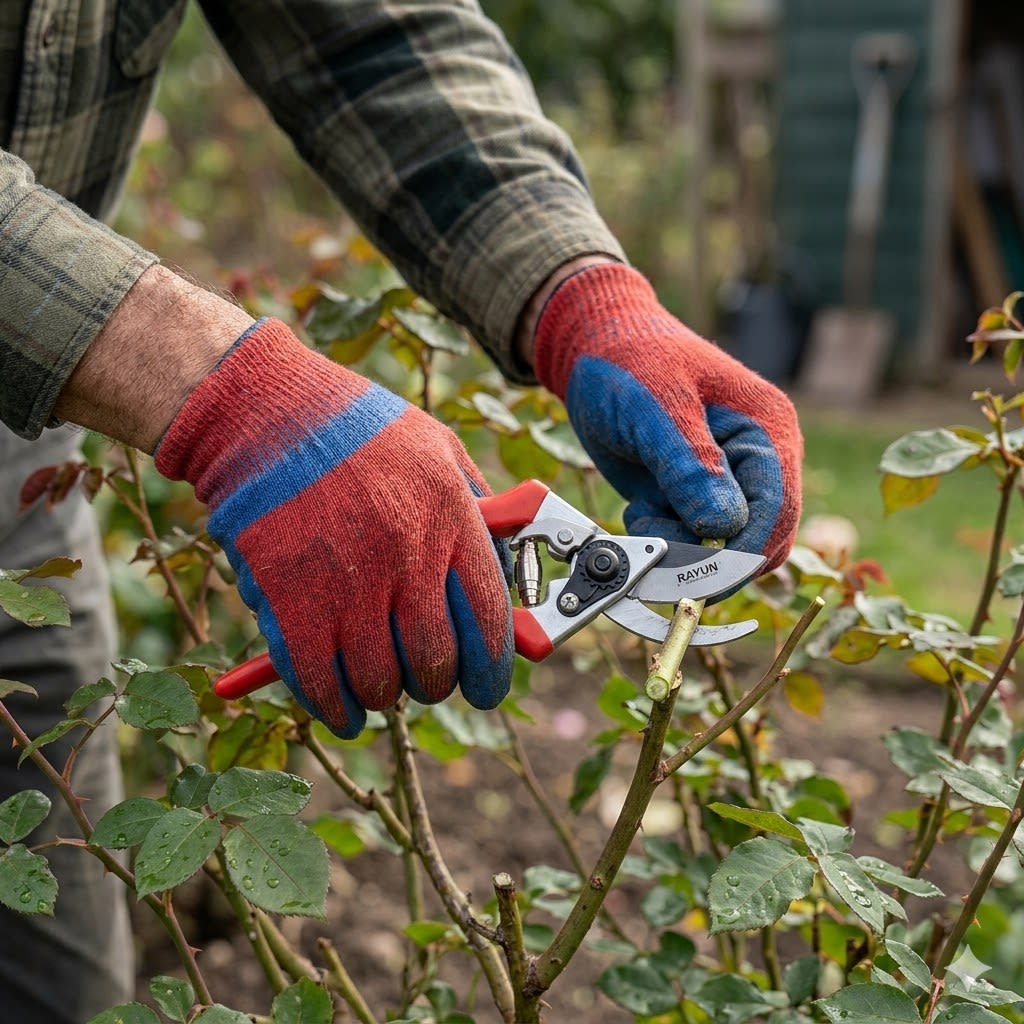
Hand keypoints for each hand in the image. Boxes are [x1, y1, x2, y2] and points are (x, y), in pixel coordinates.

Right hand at [156, 319, 513, 736]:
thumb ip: (477, 512)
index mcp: (452, 518)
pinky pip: (319, 683)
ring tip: (379, 680)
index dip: (492, 669)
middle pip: (435, 663)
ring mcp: (347, 583)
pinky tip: (341, 709)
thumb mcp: (439, 449)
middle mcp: (406, 557)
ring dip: (383, 694)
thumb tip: (506, 574)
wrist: (263, 411)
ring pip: (379, 683)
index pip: (489, 622)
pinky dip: (333, 708)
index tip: (486, 687)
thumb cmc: (357, 427)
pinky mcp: (289, 602)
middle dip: (435, 683)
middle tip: (426, 678)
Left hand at [533, 264, 801, 570]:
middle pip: (758, 540)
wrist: (591, 349)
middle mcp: (757, 461)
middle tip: (656, 540)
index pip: (777, 510)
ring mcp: (726, 482)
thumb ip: (690, 465)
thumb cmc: (627, 361)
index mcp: (767, 431)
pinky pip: (691, 542)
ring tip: (643, 514)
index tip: (699, 575)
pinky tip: (640, 508)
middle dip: (707, 555)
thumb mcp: (656, 409)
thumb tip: (724, 525)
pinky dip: (664, 540)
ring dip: (680, 548)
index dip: (743, 552)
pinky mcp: (693, 497)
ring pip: (722, 549)